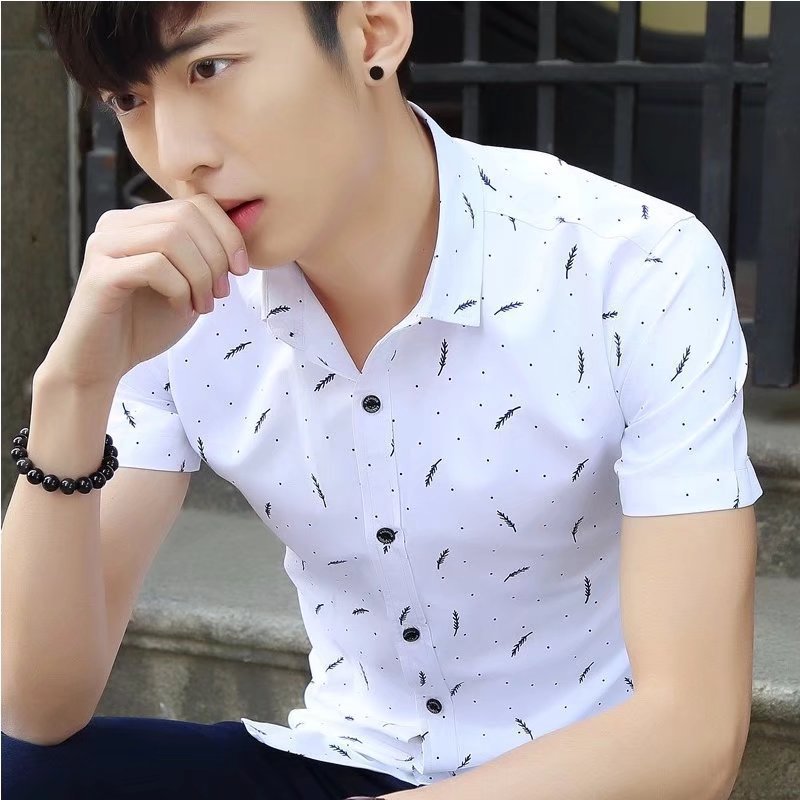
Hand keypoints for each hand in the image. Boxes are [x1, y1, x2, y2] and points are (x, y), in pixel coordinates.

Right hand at [41, 194, 247, 387]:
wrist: (104, 362)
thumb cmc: (147, 323)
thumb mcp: (192, 282)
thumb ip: (213, 251)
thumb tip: (251, 214)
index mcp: (140, 221)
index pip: (197, 203)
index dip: (228, 233)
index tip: (240, 270)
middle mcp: (117, 224)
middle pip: (187, 216)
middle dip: (216, 256)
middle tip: (220, 293)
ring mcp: (105, 246)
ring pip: (172, 237)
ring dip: (200, 276)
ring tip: (201, 305)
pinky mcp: (100, 274)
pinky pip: (155, 266)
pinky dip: (179, 289)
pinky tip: (179, 308)